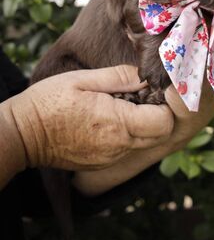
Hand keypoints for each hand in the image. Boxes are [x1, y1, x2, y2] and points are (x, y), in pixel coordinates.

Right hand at [0, 66, 173, 187]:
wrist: (23, 134)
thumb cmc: (51, 101)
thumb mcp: (84, 79)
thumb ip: (120, 76)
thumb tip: (146, 76)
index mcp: (117, 123)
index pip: (164, 122)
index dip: (164, 105)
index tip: (151, 91)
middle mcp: (118, 146)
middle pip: (160, 135)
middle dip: (158, 115)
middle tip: (140, 96)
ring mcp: (111, 158)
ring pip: (146, 143)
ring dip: (144, 125)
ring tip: (123, 106)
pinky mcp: (103, 163)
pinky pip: (128, 149)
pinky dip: (129, 134)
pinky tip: (111, 119)